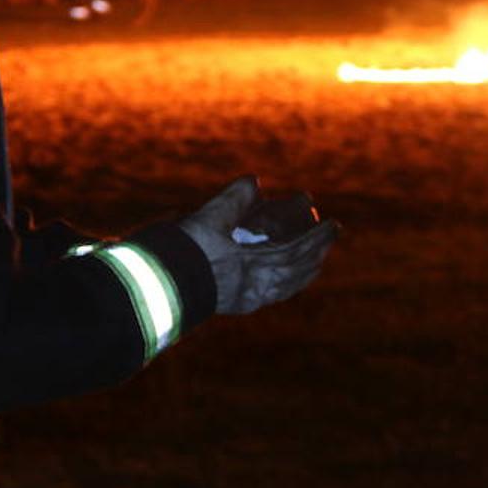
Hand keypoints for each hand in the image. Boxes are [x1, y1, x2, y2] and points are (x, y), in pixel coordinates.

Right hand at [179, 176, 339, 314]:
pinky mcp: (235, 305)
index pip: (294, 250)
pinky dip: (286, 284)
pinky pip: (271, 296)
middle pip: (296, 272)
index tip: (334, 223)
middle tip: (331, 236)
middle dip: (316, 253)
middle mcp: (252, 287)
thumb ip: (233, 199)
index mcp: (249, 266)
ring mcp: (245, 299)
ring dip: (304, 270)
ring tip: (315, 259)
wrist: (153, 287)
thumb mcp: (206, 218)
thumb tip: (256, 182)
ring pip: (286, 287)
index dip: (317, 237)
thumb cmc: (179, 251)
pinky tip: (286, 280)